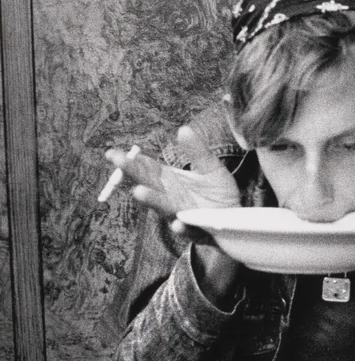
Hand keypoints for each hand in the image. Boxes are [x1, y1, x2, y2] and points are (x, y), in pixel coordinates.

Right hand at [104, 127, 240, 240]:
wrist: (235, 221)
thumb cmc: (218, 195)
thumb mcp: (210, 169)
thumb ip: (197, 152)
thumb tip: (183, 129)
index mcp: (169, 181)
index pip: (145, 168)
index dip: (130, 161)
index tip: (113, 153)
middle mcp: (168, 197)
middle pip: (147, 183)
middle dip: (132, 173)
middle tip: (118, 161)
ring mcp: (179, 215)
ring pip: (162, 207)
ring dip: (151, 200)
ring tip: (138, 191)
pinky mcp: (194, 230)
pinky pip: (186, 230)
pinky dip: (181, 228)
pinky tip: (177, 224)